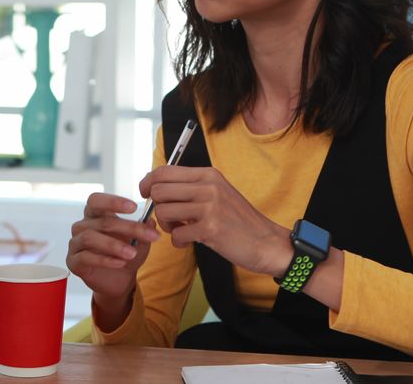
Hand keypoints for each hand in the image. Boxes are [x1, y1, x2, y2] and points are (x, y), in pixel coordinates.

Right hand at [66, 193, 160, 301]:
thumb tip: (151, 221)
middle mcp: (82, 226)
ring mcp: (75, 243)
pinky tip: (121, 263)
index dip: (113, 201)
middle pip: (101, 221)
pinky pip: (86, 257)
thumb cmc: (127, 255)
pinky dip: (105, 259)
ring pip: (90, 237)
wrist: (120, 281)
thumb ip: (144, 231)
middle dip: (128, 228)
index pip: (96, 200)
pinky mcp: (74, 262)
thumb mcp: (141, 242)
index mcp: (95, 215)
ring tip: (132, 253)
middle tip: (149, 235)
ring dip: (114, 245)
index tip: (134, 207)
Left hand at [139, 165, 293, 276]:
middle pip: (158, 190)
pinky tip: (189, 242)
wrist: (266, 242)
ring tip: (181, 230)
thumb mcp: (217, 193)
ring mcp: (209, 207)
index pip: (164, 171)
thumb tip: (156, 187)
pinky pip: (176, 235)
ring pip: (163, 212)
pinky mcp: (210, 228)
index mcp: (208, 174)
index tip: (146, 194)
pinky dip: (178, 242)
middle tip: (170, 219)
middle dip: (157, 207)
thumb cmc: (237, 220)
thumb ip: (191, 187)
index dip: (148, 183)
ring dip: (167, 226)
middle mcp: (208, 186)